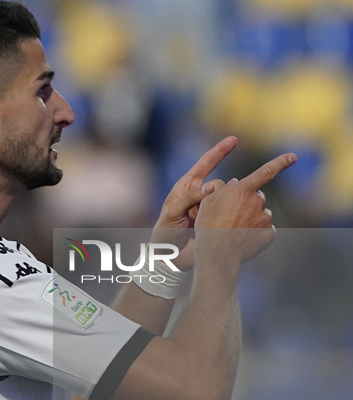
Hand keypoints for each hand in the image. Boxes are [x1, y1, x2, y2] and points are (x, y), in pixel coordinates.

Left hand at [153, 136, 237, 270]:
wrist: (168, 259)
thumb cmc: (164, 235)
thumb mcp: (172, 214)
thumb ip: (189, 199)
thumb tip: (211, 186)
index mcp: (186, 187)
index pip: (206, 164)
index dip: (220, 151)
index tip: (234, 140)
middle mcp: (200, 195)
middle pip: (221, 184)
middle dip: (222, 193)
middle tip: (204, 213)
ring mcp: (209, 208)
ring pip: (228, 198)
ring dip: (226, 205)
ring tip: (210, 221)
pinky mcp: (215, 221)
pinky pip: (229, 212)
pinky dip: (234, 213)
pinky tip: (235, 220)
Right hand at [195, 152, 296, 262]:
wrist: (217, 253)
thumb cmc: (209, 225)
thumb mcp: (207, 201)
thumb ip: (221, 188)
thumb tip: (233, 183)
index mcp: (244, 190)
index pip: (266, 171)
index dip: (281, 163)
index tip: (293, 156)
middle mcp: (258, 202)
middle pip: (258, 197)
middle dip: (249, 203)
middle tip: (233, 216)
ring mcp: (265, 219)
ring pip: (261, 215)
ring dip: (252, 219)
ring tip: (235, 231)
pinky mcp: (268, 234)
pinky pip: (265, 230)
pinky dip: (257, 234)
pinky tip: (244, 240)